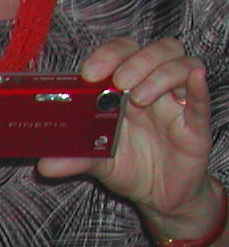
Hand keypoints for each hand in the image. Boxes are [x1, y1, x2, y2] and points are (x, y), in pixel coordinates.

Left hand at [43, 37, 217, 238]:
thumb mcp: (98, 163)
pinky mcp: (197, 123)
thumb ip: (75, 159)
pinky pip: (202, 98)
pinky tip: (193, 79)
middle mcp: (153, 88)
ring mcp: (177, 102)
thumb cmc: (130, 167)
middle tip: (119, 81)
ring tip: (140, 98)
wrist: (159, 195)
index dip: (109, 54)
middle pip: (156, 50)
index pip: (123, 52)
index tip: (90, 73)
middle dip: (136, 60)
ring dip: (161, 74)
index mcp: (125, 90)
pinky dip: (198, 86)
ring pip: (182, 64)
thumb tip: (44, 165)